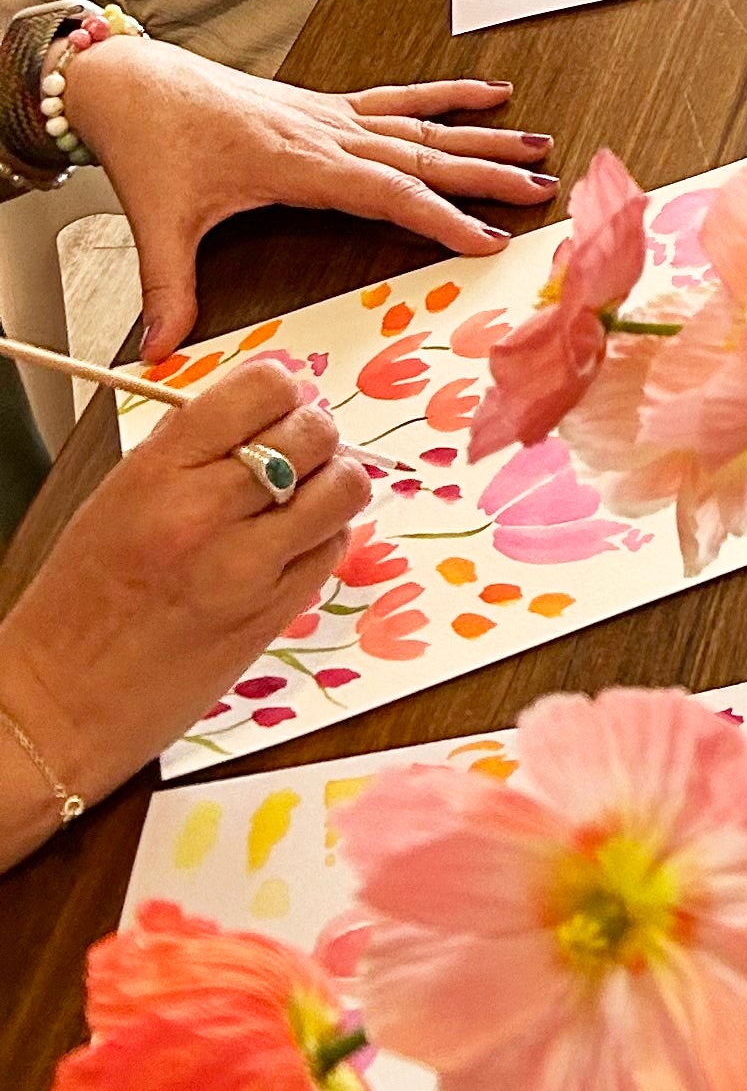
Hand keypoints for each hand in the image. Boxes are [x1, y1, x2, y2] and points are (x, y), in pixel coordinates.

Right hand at [0, 354, 371, 828]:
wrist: (59, 703)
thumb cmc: (80, 603)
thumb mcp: (120, 498)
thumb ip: (190, 450)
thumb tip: (262, 410)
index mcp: (158, 471)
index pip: (262, 387)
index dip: (284, 391)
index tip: (282, 403)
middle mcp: (205, 511)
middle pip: (314, 431)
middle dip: (316, 433)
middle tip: (300, 449)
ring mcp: (246, 566)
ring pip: (343, 488)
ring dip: (334, 483)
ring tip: (305, 496)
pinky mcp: (273, 613)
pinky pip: (334, 548)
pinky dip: (325, 536)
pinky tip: (293, 544)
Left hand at [58, 35, 554, 354]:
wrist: (132, 82)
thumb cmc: (151, 144)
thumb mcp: (159, 221)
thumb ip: (168, 288)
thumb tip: (162, 350)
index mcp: (297, 163)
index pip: (387, 194)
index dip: (440, 218)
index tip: (486, 239)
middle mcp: (326, 135)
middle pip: (423, 156)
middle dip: (486, 175)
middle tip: (541, 190)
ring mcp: (331, 115)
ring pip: (422, 127)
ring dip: (481, 137)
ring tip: (535, 145)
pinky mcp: (326, 105)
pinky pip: (400, 99)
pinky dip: (448, 96)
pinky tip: (489, 93)